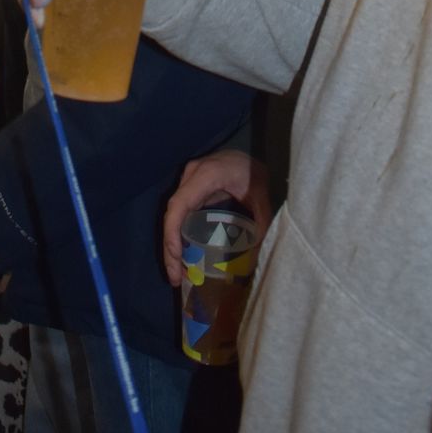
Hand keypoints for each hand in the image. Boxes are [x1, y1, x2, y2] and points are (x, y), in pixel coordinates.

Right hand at [162, 152, 270, 286]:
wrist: (248, 154)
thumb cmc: (254, 170)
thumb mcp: (261, 194)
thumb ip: (261, 222)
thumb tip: (256, 257)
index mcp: (206, 175)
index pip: (179, 205)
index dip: (173, 233)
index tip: (176, 258)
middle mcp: (191, 176)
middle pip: (171, 214)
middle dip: (170, 249)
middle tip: (176, 279)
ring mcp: (188, 182)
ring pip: (173, 216)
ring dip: (173, 245)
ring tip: (179, 274)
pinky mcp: (190, 190)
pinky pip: (180, 214)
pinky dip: (179, 236)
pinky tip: (185, 256)